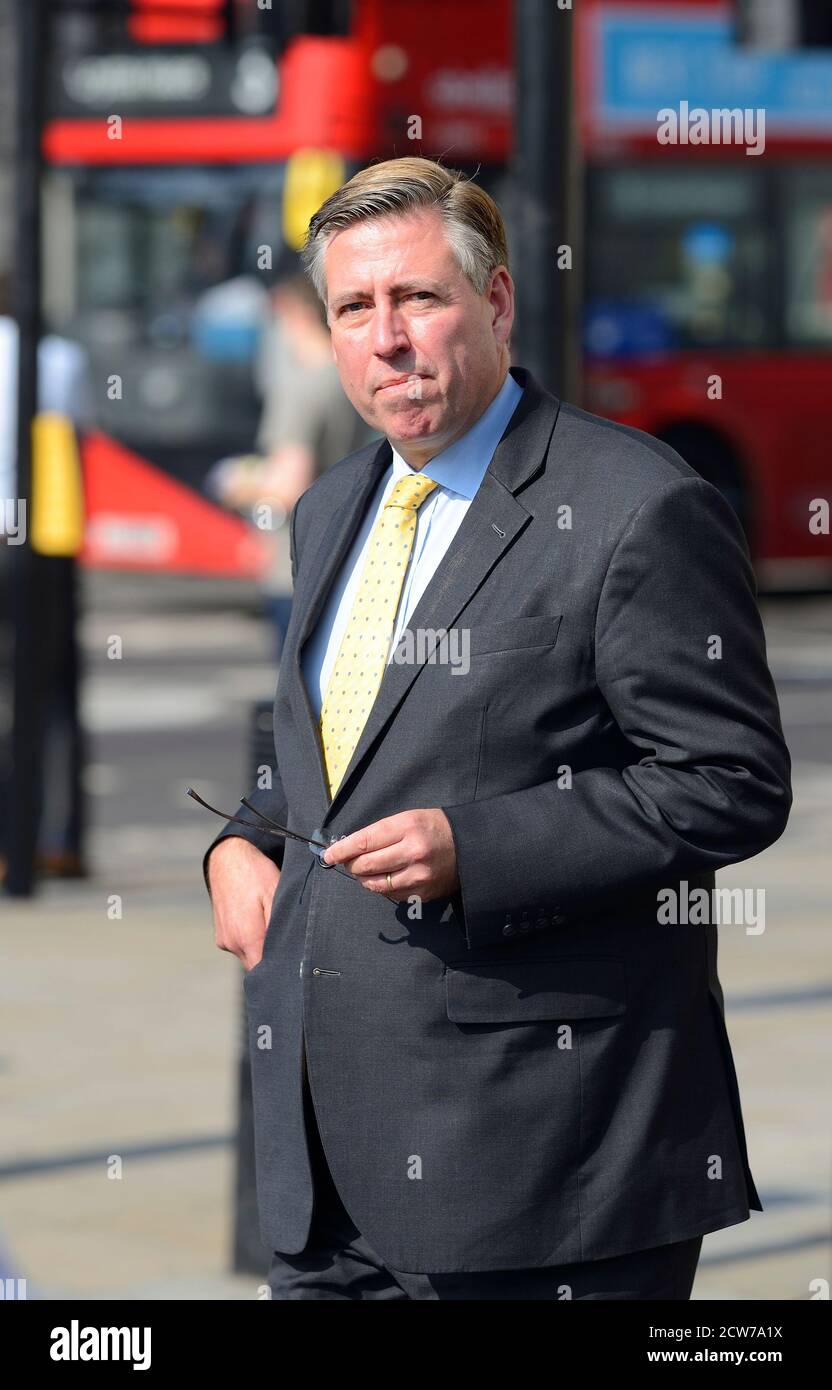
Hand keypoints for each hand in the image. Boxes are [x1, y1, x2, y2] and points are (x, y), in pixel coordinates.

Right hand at [207, 836, 280, 971]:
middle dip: (271, 956)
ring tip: (268, 923)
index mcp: (247, 937)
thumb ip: (280, 925)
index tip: (291, 958)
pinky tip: (256, 921)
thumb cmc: (255, 873)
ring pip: (247, 955)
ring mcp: (224, 939)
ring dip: (259, 947)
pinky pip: (239, 946)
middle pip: (256, 964)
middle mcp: (232, 943)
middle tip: (285, 937)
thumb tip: (289, 949)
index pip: (264, 970)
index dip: (279, 967)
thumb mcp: (276, 894)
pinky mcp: (221, 934)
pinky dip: (249, 940)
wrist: (228, 858)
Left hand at [321, 809, 458, 902]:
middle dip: (351, 865)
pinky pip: (391, 895)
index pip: (364, 842)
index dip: (342, 850)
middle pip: (366, 865)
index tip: (328, 854)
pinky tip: (386, 878)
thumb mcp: (409, 818)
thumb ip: (381, 833)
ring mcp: (418, 876)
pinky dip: (382, 887)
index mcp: (407, 827)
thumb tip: (350, 848)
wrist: (470, 846)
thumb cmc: (435, 827)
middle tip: (349, 862)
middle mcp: (412, 852)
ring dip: (364, 879)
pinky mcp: (423, 893)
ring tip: (365, 872)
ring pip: (375, 884)